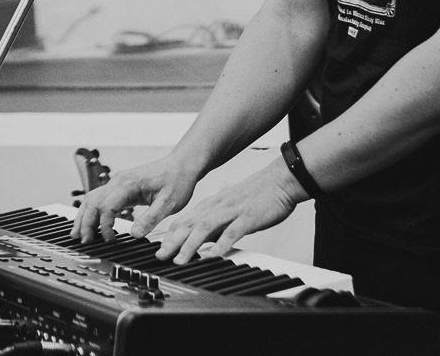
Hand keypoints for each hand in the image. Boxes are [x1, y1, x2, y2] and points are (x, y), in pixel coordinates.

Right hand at [71, 151, 195, 242]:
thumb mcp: (169, 203)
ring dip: (84, 216)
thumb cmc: (177, 180)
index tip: (111, 240)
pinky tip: (89, 222)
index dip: (105, 226)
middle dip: (85, 223)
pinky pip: (99, 197)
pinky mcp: (121, 185)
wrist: (182, 164)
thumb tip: (134, 234)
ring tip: (78, 235)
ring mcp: (118, 181)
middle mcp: (119, 180)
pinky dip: (91, 210)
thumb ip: (151, 219)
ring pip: (92, 198)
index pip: (107, 207)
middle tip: (84, 242)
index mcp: (129, 183)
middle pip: (93, 202)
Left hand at [153, 155, 307, 263]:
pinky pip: (232, 232)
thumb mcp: (231, 206)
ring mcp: (232, 211)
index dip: (170, 235)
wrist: (281, 180)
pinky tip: (213, 255)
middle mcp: (219, 206)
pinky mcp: (248, 217)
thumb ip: (217, 222)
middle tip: (160, 257)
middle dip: (173, 241)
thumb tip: (202, 240)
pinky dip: (220, 244)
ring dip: (191, 244)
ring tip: (181, 260)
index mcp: (214, 204)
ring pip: (206, 227)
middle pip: (191, 223)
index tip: (158, 249)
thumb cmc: (258, 195)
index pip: (186, 219)